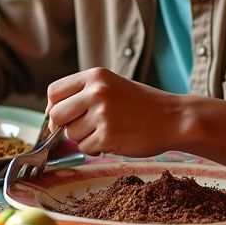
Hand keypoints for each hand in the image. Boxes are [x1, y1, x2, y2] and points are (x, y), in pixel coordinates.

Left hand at [46, 68, 185, 156]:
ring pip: (71, 134)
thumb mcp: (111, 86)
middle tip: (80, 128)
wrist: (173, 118)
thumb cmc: (141, 105)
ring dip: (83, 138)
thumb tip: (52, 115)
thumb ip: (83, 94)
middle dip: (64, 126)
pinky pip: (85, 147)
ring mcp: (102, 114)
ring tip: (106, 131)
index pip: (54, 91)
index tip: (61, 116)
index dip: (53, 107)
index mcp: (95, 76)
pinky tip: (113, 140)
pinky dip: (95, 148)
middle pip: (56, 115)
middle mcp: (96, 92)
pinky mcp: (108, 135)